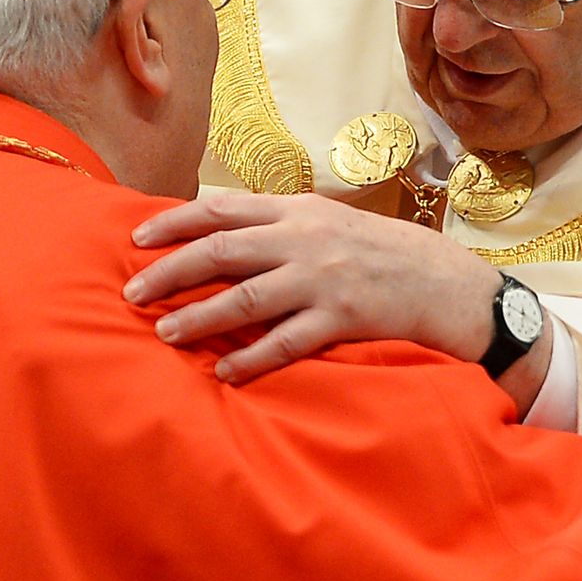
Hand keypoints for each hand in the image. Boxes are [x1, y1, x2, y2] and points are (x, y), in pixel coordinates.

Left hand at [123, 191, 509, 380]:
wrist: (448, 283)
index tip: (137, 238)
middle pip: (222, 251)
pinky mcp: (342, 319)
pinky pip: (284, 342)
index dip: (175, 222)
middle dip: (171, 271)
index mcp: (298, 210)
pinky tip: (223, 371)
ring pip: (245, 298)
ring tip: (164, 334)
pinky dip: (250, 358)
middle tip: (133, 293)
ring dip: (199, 317)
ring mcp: (323, 280)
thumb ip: (279, 224)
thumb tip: (217, 228)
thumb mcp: (330, 223)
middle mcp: (305, 240)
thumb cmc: (380, 253)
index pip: (222, 209)